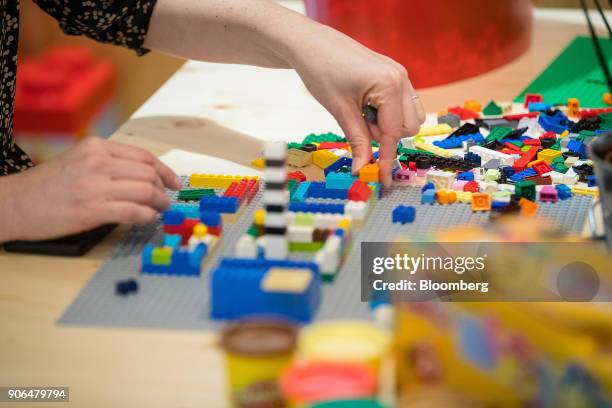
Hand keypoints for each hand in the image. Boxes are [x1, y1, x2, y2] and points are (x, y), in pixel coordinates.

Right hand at [0, 138, 180, 241]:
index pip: (144, 156)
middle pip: (148, 173)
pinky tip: (148, 219)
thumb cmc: (47, 185)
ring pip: (145, 191)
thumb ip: (108, 162)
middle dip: (164, 189)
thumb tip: (144, 175)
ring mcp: (95, 186)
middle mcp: (97, 162)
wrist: (13, 203)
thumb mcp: (78, 160)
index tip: (174, 182)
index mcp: (96, 147)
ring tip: (160, 210)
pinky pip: (134, 211)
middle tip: (168, 200)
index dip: (165, 171)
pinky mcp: (92, 209)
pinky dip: (148, 216)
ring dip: (160, 203)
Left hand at [289, 24, 425, 185]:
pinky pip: (403, 103)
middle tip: (360, 127)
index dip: (386, 158)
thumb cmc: (322, 71)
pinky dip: (388, 114)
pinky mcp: (394, 74)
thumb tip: (362, 168)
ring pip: (410, 116)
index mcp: (389, 85)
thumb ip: (357, 141)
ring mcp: (400, 74)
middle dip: (387, 136)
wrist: (311, 43)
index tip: (383, 180)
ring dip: (390, 126)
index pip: (394, 133)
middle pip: (409, 127)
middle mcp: (401, 79)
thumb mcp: (340, 111)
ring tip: (363, 116)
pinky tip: (367, 108)